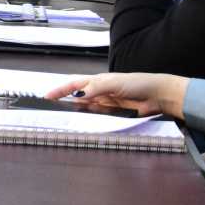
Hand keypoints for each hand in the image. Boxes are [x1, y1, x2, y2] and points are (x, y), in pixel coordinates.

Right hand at [45, 71, 185, 117]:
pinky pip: (98, 118)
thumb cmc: (137, 83)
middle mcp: (99, 93)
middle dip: (64, 103)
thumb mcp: (113, 83)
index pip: (74, 85)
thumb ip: (94, 89)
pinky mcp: (114, 115)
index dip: (60, 90)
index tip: (47, 96)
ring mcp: (106, 105)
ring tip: (63, 118)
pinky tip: (83, 122)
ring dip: (76, 113)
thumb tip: (77, 95)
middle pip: (77, 98)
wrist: (157, 96)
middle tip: (51, 110)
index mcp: (97, 81)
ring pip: (86, 109)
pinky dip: (89, 120)